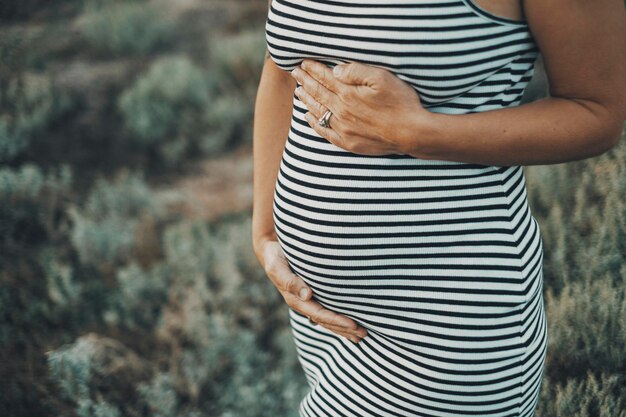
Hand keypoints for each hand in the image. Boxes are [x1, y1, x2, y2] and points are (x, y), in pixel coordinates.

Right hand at [258, 239, 367, 343]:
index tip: (353, 324)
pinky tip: (350, 326)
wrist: (270, 251)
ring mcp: (307, 301)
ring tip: (362, 335)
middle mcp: (303, 303)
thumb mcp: (278, 267)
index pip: (319, 313)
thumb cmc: (275, 257)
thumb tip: (307, 295)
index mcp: (295, 299)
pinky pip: (326, 310)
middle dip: (344, 328)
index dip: (336, 320)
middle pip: (325, 321)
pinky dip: (339, 319)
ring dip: (344, 328)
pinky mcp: (312, 295)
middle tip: (364, 334)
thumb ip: (290, 281)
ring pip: (327, 319)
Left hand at [290, 59, 430, 155]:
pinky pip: (325, 132)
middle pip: (318, 93)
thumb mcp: (382, 78)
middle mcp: (341, 111)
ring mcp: (343, 129)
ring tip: (298, 91)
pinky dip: (314, 123)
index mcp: (348, 94)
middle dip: (305, 81)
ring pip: (319, 112)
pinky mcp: (348, 142)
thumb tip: (334, 71)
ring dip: (307, 100)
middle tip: (295, 73)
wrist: (411, 133)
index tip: (303, 63)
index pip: (325, 78)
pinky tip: (308, 117)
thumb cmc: (400, 102)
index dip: (313, 69)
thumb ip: (356, 72)